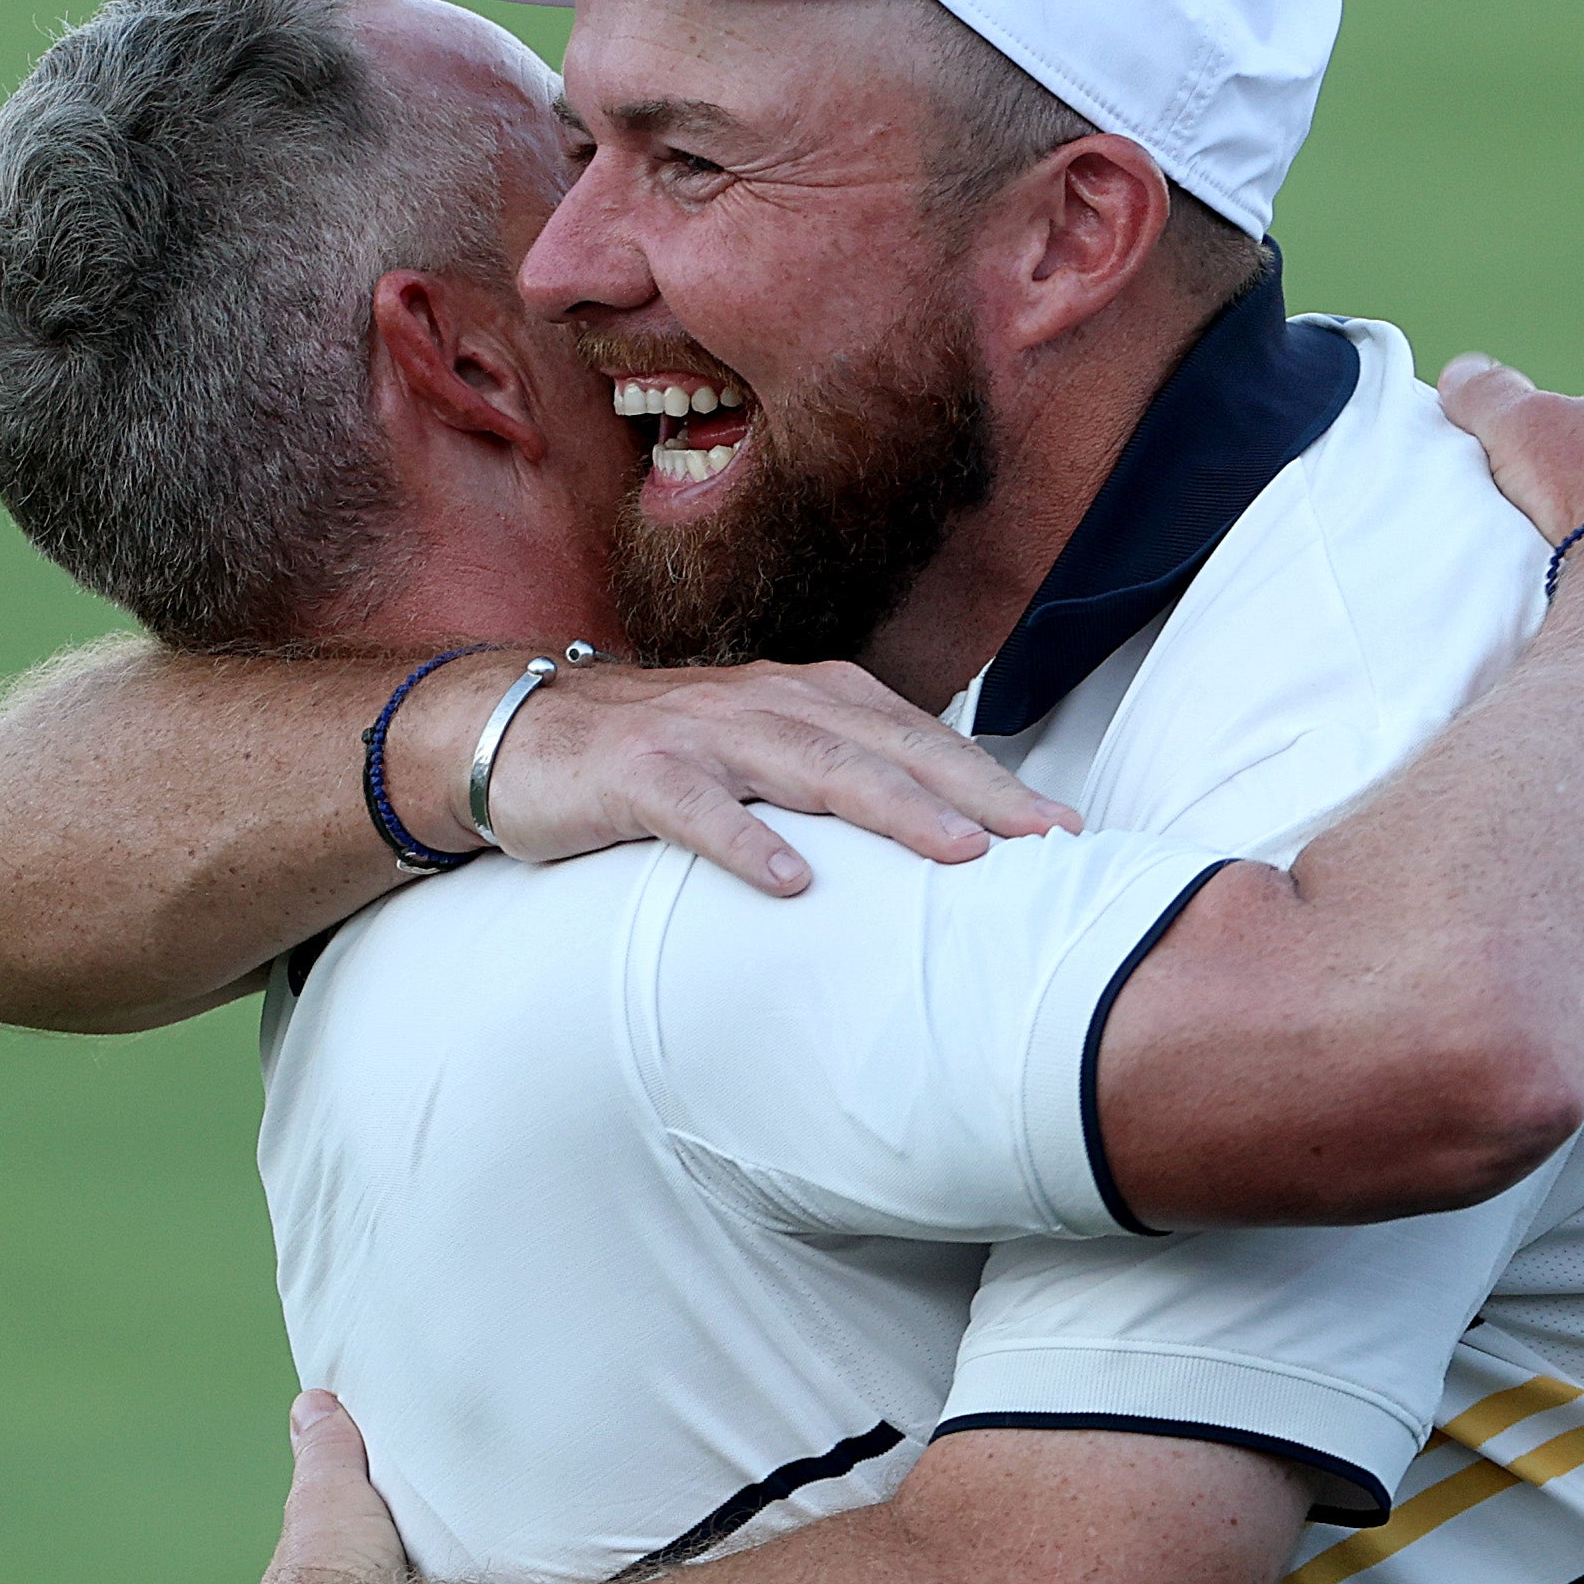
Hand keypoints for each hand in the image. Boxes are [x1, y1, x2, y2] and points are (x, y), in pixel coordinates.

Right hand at [410, 656, 1080, 896]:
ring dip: (892, 808)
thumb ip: (839, 781)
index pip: (918, 736)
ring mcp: (702, 735)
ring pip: (812, 765)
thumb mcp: (760, 758)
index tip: (1069, 830)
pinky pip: (699, 809)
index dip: (995, 778)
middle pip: (887, 745)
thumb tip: (944, 836)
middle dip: (975, 790)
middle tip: (1048, 841)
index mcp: (807, 699)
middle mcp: (767, 703)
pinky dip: (746, 842)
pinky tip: (792, 884)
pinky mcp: (636, 774)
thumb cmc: (660, 761)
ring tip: (959, 855)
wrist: (515, 735)